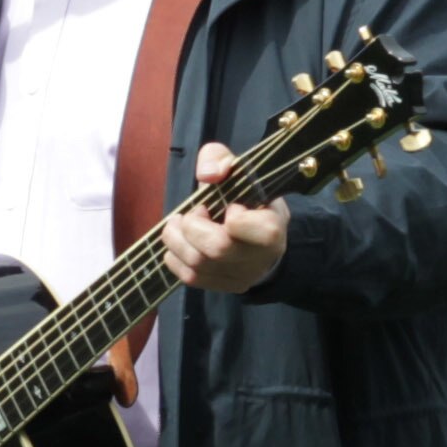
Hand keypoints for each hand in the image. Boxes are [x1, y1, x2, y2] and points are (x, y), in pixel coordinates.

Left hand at [163, 140, 290, 295]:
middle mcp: (259, 259)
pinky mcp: (224, 287)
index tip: (230, 206)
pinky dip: (175, 256)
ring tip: (179, 224)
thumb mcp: (238, 169)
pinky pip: (189, 277)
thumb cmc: (248, 198)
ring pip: (197, 265)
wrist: (259, 235)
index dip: (233, 215)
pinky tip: (180, 242)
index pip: (249, 228)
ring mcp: (241, 277)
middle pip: (216, 249)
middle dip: (193, 226)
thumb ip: (220, 159)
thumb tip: (208, 175)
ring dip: (177, 239)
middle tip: (194, 213)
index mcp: (272, 229)